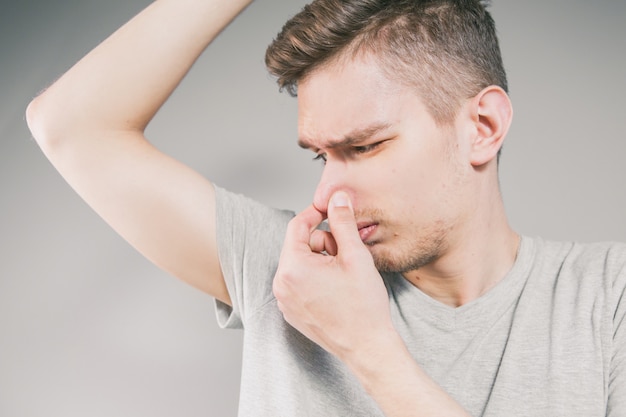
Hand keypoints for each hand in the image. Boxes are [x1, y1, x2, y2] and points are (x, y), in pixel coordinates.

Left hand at [273, 191, 394, 359]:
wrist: (367, 348)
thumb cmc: (363, 305)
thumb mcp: (355, 256)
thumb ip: (342, 221)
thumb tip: (336, 197)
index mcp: (292, 268)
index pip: (297, 225)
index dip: (316, 213)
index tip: (333, 210)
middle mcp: (281, 285)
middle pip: (298, 245)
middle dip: (323, 242)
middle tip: (347, 254)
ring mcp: (284, 301)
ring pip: (299, 264)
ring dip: (320, 261)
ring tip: (343, 275)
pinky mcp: (292, 313)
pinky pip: (299, 283)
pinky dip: (315, 278)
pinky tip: (337, 290)